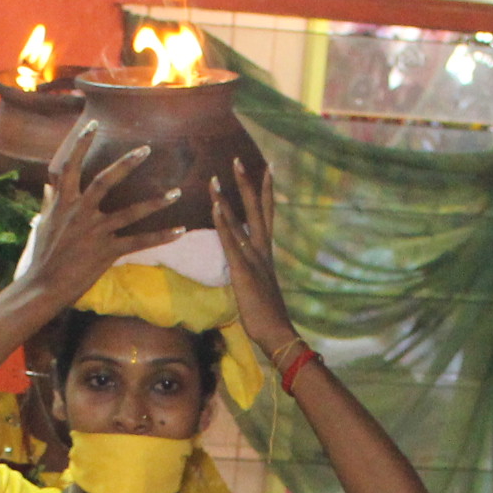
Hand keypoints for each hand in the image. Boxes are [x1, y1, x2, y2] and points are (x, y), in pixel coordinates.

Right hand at [10, 129, 179, 308]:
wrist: (41, 287)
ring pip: (130, 212)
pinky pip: (138, 242)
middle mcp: (80, 213)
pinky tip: (180, 231)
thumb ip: (48, 204)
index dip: (81, 144)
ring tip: (177, 192)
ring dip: (155, 202)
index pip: (70, 166)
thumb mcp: (41, 226)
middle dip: (126, 163)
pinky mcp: (106, 252)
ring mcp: (94, 232)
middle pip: (105, 180)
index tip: (93, 124)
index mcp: (63, 203)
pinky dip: (160, 236)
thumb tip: (47, 187)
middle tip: (146, 149)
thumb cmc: (40, 257)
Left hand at [213, 161, 292, 350]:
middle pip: (258, 209)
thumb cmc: (268, 316)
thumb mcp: (259, 288)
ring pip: (241, 221)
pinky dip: (223, 222)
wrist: (278, 332)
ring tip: (216, 178)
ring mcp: (254, 258)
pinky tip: (215, 205)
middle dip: (247, 183)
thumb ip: (252, 273)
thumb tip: (244, 268)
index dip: (266, 192)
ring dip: (227, 198)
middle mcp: (263, 250)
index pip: (268, 215)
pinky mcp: (243, 269)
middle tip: (237, 159)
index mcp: (267, 254)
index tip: (267, 169)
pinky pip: (231, 241)